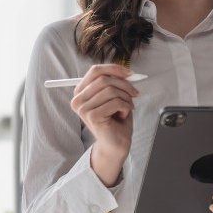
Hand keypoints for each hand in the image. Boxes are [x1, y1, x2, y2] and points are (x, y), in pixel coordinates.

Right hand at [70, 64, 139, 185]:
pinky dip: (126, 107)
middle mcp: (78, 100)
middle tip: (135, 93)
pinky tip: (124, 114)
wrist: (116, 143)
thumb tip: (126, 71)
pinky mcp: (92, 116)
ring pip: (111, 90)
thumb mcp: (114, 96)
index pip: (95, 71)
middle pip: (104, 79)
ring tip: (128, 107)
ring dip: (126, 98)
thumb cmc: (116, 120)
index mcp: (81, 92)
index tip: (130, 73)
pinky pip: (115, 102)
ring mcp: (83, 108)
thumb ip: (115, 82)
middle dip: (124, 85)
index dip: (114, 68)